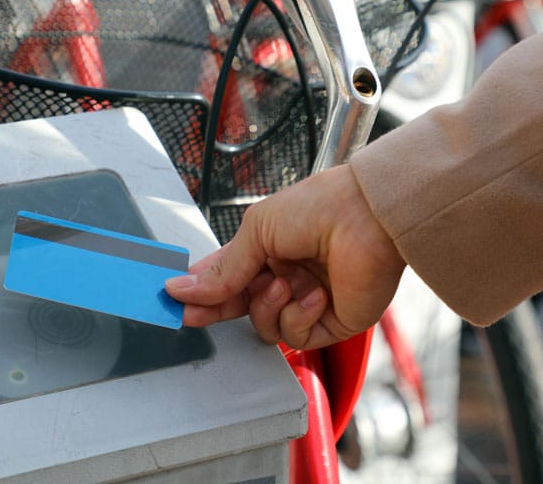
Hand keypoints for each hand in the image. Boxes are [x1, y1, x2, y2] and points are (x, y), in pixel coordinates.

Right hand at [165, 164, 405, 348]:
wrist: (368, 217)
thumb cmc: (320, 207)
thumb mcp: (257, 230)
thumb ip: (223, 268)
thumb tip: (183, 287)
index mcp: (267, 248)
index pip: (224, 277)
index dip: (200, 290)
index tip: (173, 299)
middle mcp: (286, 274)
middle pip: (240, 305)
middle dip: (217, 308)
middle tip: (194, 314)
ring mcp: (306, 299)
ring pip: (264, 325)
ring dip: (267, 307)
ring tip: (284, 284)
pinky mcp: (329, 321)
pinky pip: (296, 336)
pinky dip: (300, 316)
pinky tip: (315, 294)